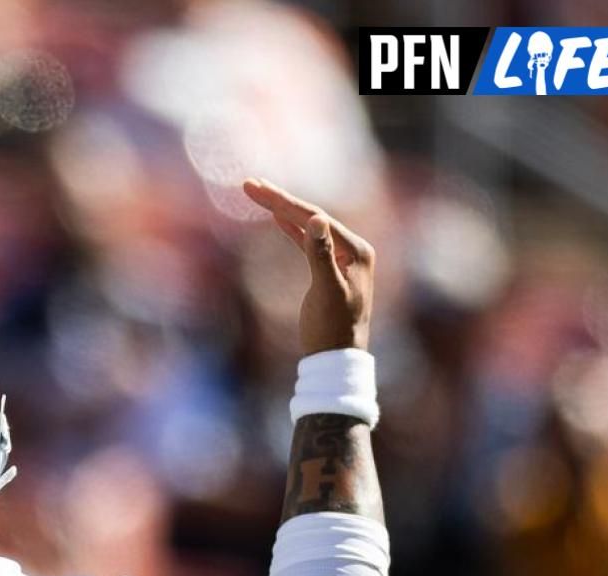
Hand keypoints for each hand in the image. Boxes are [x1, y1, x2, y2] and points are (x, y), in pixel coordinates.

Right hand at [243, 179, 373, 354]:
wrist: (335, 360)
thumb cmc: (331, 329)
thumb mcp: (326, 291)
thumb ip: (321, 254)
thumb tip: (316, 218)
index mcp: (357, 250)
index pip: (316, 217)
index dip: (284, 202)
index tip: (256, 188)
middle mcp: (353, 249)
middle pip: (311, 217)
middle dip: (280, 200)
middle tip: (250, 183)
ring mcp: (342, 259)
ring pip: (308, 227)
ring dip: (282, 210)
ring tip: (257, 193)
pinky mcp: (328, 271)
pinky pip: (308, 242)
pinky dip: (291, 229)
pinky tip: (278, 218)